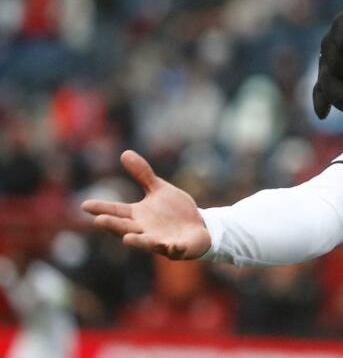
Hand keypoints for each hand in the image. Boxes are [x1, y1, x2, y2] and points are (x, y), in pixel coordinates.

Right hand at [81, 150, 210, 259]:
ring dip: (137, 242)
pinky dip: (173, 248)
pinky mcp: (178, 247)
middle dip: (113, 225)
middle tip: (99, 221)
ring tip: (127, 239)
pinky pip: (175, 249)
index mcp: (138, 215)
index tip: (84, 204)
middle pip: (125, 228)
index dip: (102, 208)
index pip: (116, 211)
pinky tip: (172, 245)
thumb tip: (125, 153)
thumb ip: (143, 174)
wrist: (197, 229)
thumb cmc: (173, 211)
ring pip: (146, 243)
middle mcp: (145, 230)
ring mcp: (160, 240)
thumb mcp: (158, 189)